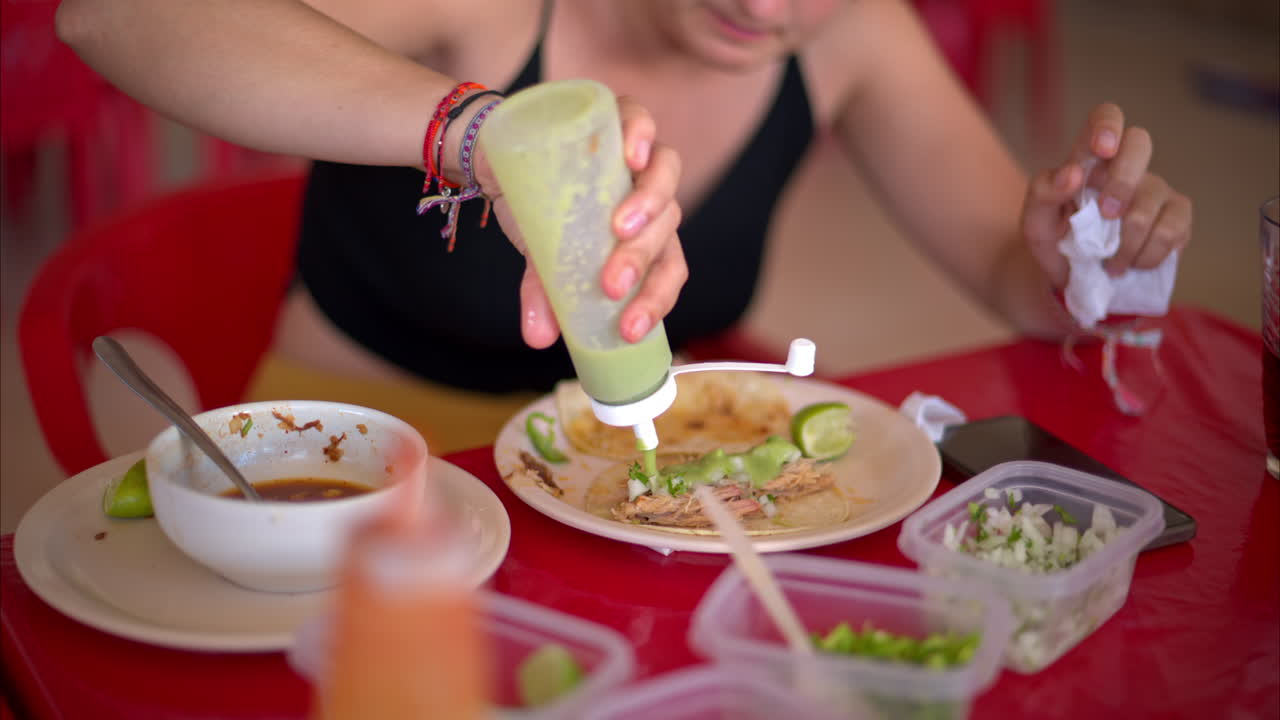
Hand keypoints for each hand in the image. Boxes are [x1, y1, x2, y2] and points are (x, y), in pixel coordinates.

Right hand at [479, 95, 687, 349]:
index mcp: (645, 235)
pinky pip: (638, 118)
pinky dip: (641, 134)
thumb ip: (544, 295)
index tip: (628, 328)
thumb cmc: (534, 214)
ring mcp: (636, 153)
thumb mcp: (538, 259)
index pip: (670, 268)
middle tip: (610, 283)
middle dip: (641, 259)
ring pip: (666, 173)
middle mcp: (649, 194)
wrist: (496, 160)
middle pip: (667, 225)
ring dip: (650, 201)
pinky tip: (632, 156)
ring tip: (620, 226)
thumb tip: (538, 339)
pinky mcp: (614, 116)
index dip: (657, 299)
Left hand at [1022, 102, 1191, 286]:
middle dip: (1122, 183)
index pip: (1105, 116)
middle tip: (1105, 215)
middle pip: (1140, 143)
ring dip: (1128, 240)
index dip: (1108, 125)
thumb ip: (1043, 192)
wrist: (1073, 277)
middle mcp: (1126, 166)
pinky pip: (1173, 229)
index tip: (1103, 149)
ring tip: (1110, 262)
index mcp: (1089, 157)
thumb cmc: (1054, 239)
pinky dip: (1148, 255)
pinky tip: (1131, 264)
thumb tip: (1073, 173)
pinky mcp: (1177, 217)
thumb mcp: (1034, 220)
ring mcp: (1155, 190)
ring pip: (1155, 198)